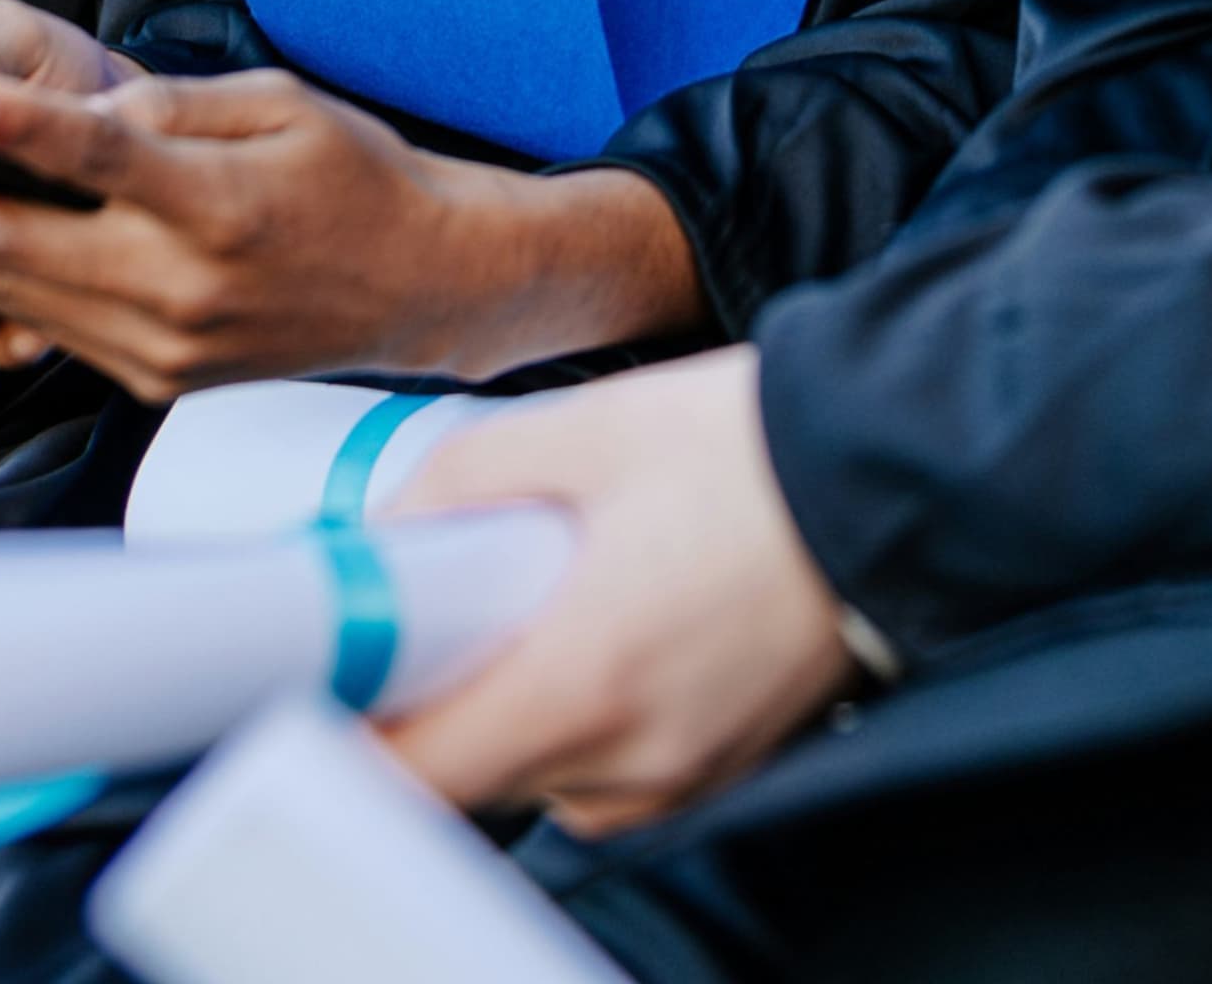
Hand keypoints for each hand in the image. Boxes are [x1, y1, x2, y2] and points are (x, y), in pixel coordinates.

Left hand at [0, 57, 698, 399]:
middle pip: (14, 245)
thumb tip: (79, 119)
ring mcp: (159, 346)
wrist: (425, 290)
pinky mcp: (149, 378)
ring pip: (5, 295)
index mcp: (220, 206)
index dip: (19, 134)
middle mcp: (181, 288)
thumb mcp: (283, 105)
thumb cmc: (356, 177)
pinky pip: (40, 326)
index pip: (102, 161)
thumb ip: (175, 108)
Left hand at [375, 348, 852, 834]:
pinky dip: (580, 708)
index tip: (330, 679)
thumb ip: (453, 485)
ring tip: (556, 596)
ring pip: (535, 773)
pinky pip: (602, 768)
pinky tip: (612, 620)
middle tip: (446, 603)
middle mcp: (628, 763)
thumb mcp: (579, 430)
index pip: (412, 776)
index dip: (350, 730)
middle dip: (440, 693)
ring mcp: (676, 781)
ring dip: (514, 700)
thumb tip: (380, 539)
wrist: (880, 472)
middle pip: (469, 776)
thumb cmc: (747, 450)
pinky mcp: (710, 773)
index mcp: (582, 682)